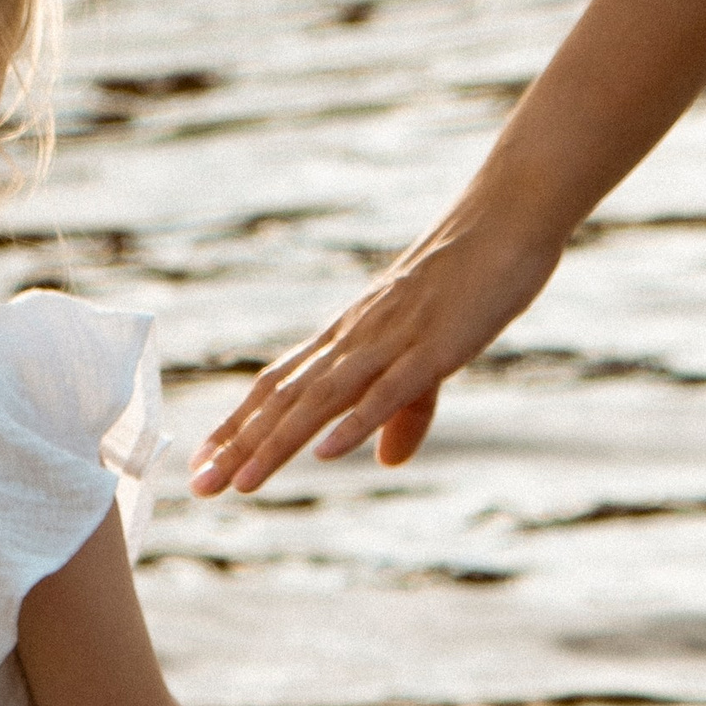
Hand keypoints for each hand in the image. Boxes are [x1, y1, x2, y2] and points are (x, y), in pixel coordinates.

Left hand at [191, 160, 569, 495]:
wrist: (505, 219)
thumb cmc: (466, 282)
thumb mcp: (430, 360)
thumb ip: (404, 413)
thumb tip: (387, 462)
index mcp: (348, 338)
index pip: (277, 385)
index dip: (238, 425)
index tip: (201, 463)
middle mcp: (355, 339)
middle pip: (286, 397)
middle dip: (240, 444)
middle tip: (200, 486)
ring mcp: (391, 341)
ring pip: (322, 398)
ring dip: (279, 442)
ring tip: (242, 482)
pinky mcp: (433, 347)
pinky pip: (387, 389)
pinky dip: (355, 423)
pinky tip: (326, 454)